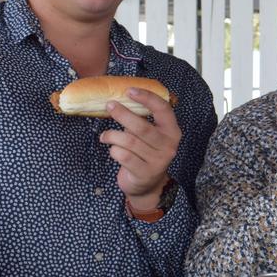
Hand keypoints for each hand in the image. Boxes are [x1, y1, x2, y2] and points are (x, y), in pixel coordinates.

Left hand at [100, 87, 180, 206]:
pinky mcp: (145, 173)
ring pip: (129, 142)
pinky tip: (113, 149)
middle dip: (123, 114)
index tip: (130, 91)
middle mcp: (168, 145)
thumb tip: (119, 100)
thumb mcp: (150, 136)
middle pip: (142, 126)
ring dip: (112, 135)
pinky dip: (114, 150)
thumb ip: (141, 120)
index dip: (147, 98)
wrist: (147, 185)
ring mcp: (158, 161)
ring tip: (104, 135)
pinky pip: (123, 156)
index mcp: (172, 131)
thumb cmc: (145, 153)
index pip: (163, 109)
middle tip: (109, 105)